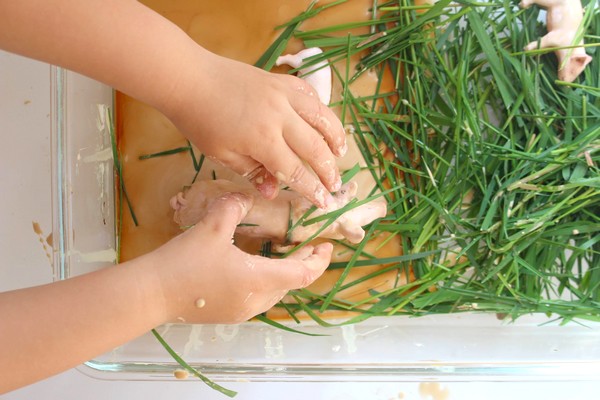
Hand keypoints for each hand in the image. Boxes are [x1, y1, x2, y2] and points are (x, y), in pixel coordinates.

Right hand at [147, 192, 332, 323]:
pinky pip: (258, 298)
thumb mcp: (211, 226)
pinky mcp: (228, 314)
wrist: (151, 294)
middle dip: (303, 264)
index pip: (303, 274)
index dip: (318, 260)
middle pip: (291, 284)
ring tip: (283, 254)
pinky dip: (266, 282)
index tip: (326, 246)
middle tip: (307, 246)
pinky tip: (254, 267)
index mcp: (258, 279)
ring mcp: (241, 311)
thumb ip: (233, 205)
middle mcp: (256, 300)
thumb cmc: (184, 261)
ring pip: (275, 292)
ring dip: (284, 274)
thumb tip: (244, 196)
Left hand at [164, 50, 346, 208]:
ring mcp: (283, 95)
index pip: (296, 171)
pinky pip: (309, 94)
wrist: (190, 79)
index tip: (324, 203)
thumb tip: (273, 192)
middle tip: (335, 185)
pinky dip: (320, 108)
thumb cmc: (201, 121)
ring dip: (335, 137)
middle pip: (315, 148)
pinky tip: (323, 120)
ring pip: (322, 117)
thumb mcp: (223, 155)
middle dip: (329, 170)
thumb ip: (253, 172)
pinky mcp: (281, 81)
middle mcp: (280, 117)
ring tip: (341, 152)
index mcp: (263, 140)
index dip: (313, 190)